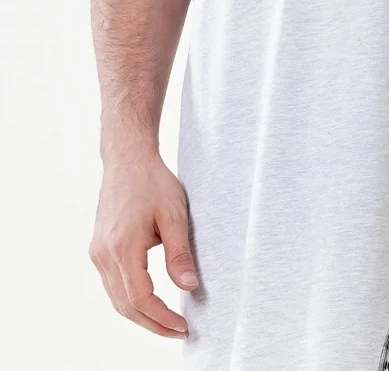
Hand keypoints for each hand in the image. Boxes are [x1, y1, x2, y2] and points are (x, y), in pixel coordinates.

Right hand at [88, 148, 198, 338]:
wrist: (127, 159)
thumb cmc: (152, 181)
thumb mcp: (174, 214)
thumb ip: (180, 253)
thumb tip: (189, 287)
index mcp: (123, 247)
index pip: (141, 299)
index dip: (162, 318)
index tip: (183, 326)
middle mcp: (104, 254)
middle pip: (126, 306)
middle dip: (153, 324)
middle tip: (178, 331)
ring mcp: (98, 252)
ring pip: (116, 298)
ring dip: (140, 315)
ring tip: (166, 321)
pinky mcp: (98, 248)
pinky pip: (112, 284)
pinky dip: (129, 299)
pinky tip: (148, 301)